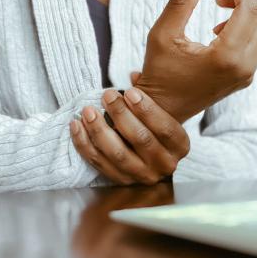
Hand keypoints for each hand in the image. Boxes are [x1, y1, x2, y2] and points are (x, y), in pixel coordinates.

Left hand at [70, 88, 189, 185]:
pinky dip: (84, 144)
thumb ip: (149, 93)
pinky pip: (99, 163)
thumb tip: (134, 76)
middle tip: (107, 95)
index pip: (165, 128)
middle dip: (121, 115)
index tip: (129, 92)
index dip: (147, 109)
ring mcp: (143, 176)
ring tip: (88, 110)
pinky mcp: (122, 181)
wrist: (149, 154)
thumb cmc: (153, 124)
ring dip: (99, 130)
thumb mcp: (159, 110)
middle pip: (141, 139)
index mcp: (180, 145)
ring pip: (118, 154)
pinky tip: (76, 125)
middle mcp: (165, 164)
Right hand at [136, 0, 256, 122]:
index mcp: (226, 57)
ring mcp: (247, 75)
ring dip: (246, 11)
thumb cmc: (159, 74)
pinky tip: (220, 29)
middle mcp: (243, 68)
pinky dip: (245, 27)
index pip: (249, 8)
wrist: (163, 111)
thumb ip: (181, 1)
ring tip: (219, 9)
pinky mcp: (245, 77)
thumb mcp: (163, 34)